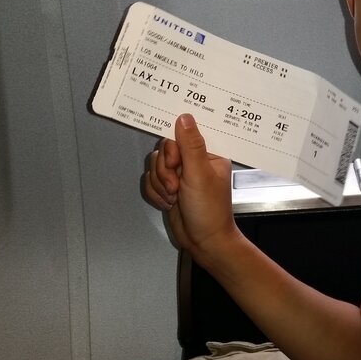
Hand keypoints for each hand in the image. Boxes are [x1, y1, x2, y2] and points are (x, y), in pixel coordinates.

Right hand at [142, 113, 235, 254]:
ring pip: (155, 166)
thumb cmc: (209, 211)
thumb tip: (184, 117)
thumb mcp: (200, 174)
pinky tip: (169, 203)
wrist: (203, 242)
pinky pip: (151, 180)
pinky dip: (156, 193)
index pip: (183, 134)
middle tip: (177, 186)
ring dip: (161, 184)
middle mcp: (195, 161)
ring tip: (175, 197)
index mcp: (209, 153)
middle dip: (166, 171)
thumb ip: (190, 145)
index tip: (174, 161)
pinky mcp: (169, 187)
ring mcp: (181, 174)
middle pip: (164, 150)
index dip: (173, 147)